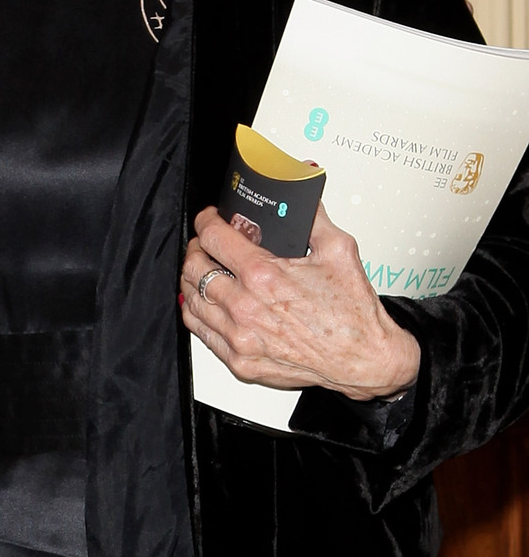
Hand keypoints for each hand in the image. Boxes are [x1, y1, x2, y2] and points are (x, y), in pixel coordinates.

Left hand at [180, 200, 420, 401]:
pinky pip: (201, 331)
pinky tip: (206, 303)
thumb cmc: (353, 313)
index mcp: (264, 276)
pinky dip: (197, 312)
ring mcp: (240, 337)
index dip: (206, 221)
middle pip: (194, 267)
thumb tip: (301, 196)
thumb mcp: (339, 251)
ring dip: (193, 280)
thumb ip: (313, 217)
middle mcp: (245, 307)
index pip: (213, 237)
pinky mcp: (241, 360)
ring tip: (204, 271)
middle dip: (197, 248)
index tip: (209, 218)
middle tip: (206, 244)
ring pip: (191, 300)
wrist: (364, 360)